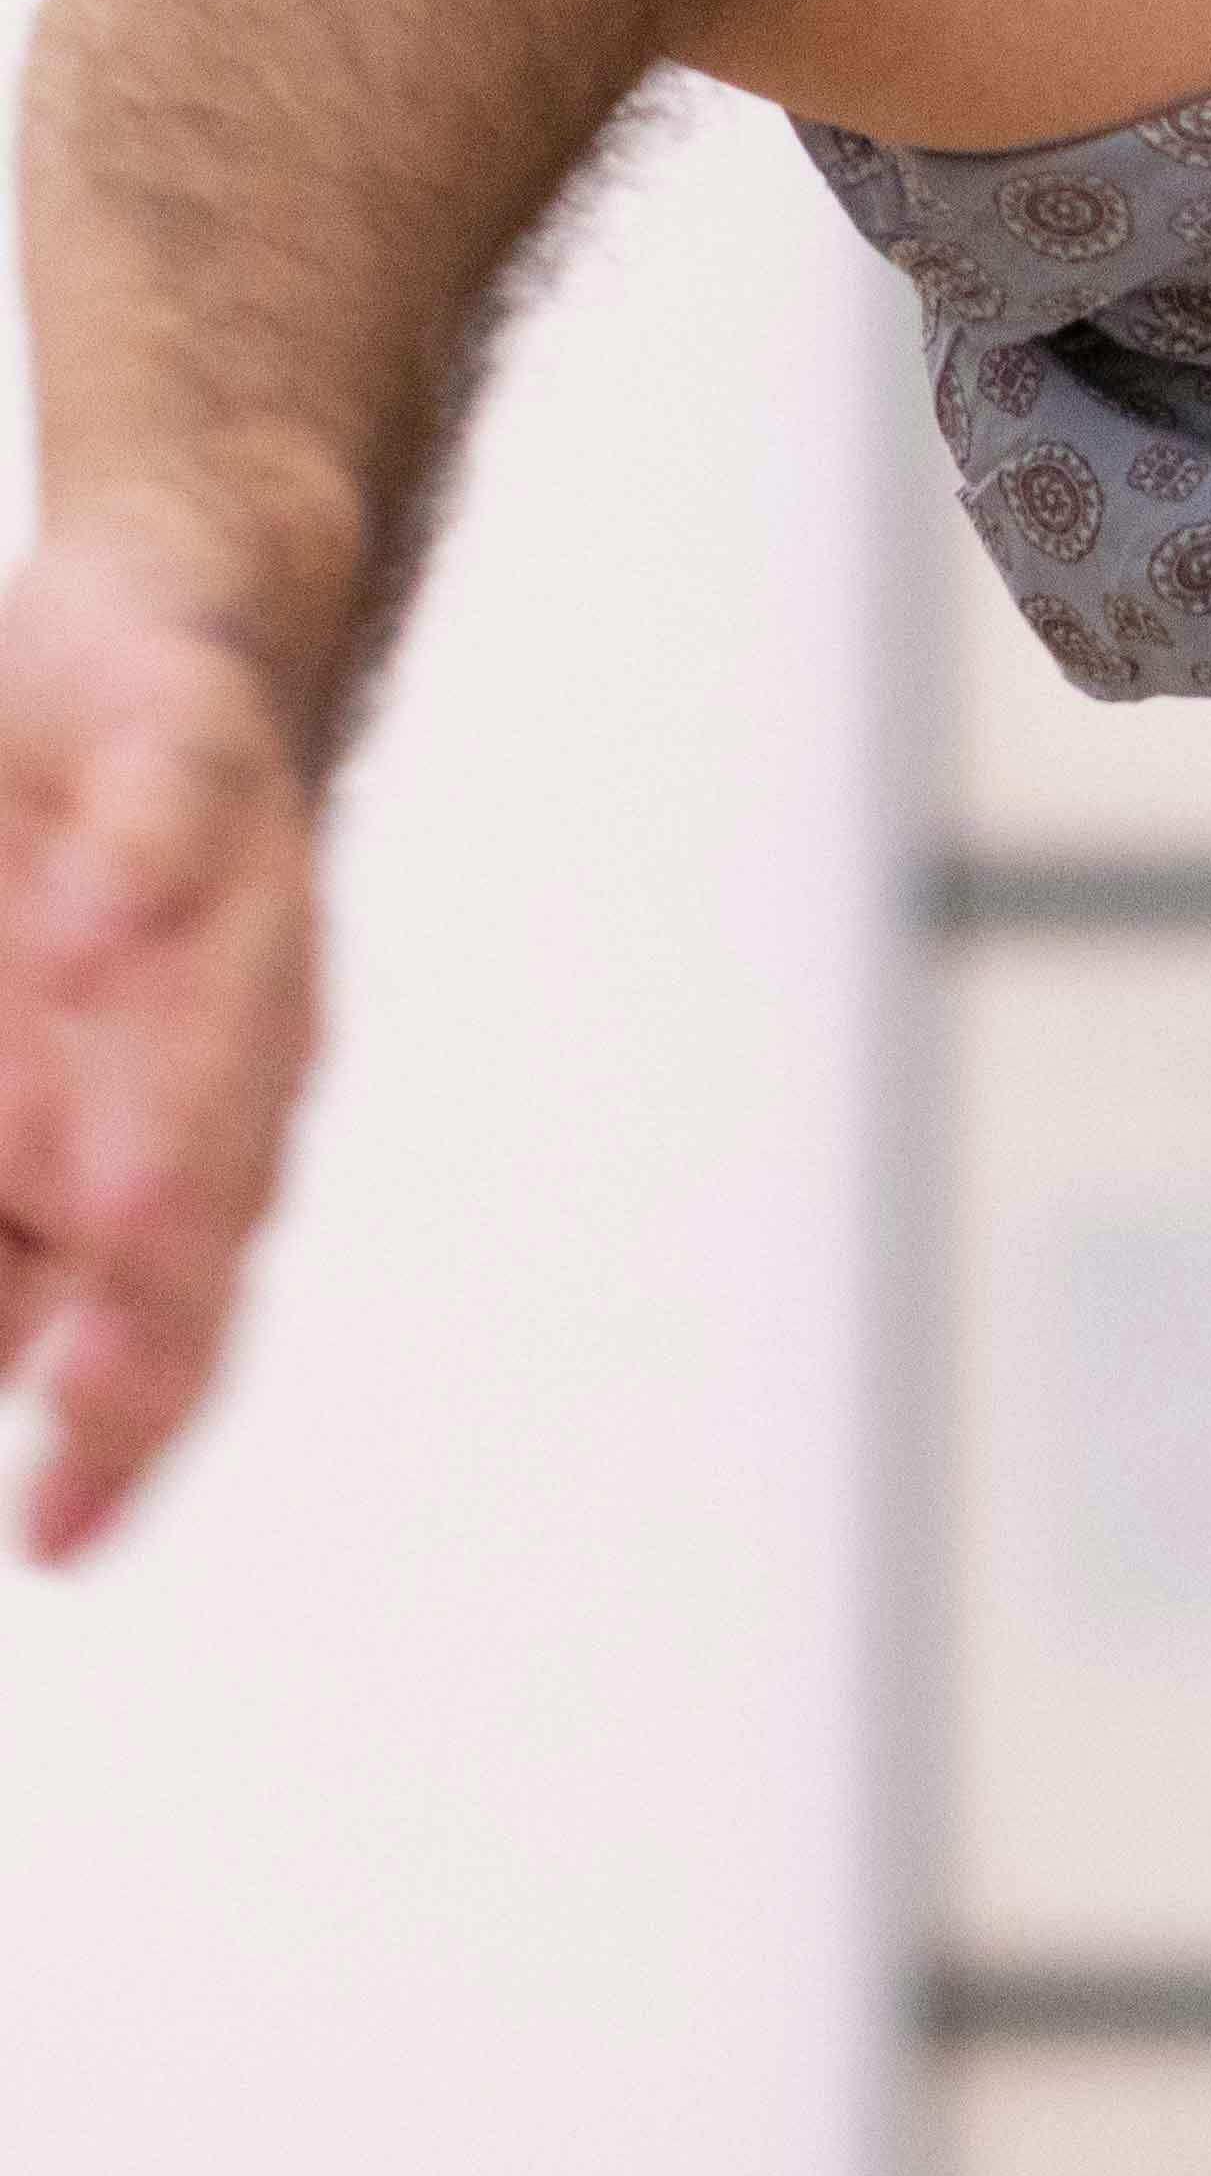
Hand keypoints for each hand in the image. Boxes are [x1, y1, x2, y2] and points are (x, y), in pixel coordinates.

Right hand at [0, 508, 325, 1565]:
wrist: (167, 641)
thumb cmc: (76, 888)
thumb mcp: (40, 1079)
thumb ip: (31, 1230)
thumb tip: (23, 1347)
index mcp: (181, 1121)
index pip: (174, 1299)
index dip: (127, 1421)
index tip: (58, 1534)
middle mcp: (222, 1021)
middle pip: (200, 1184)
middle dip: (148, 1305)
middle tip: (90, 1411)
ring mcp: (221, 882)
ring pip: (197, 1014)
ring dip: (152, 1111)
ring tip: (113, 1209)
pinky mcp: (184, 738)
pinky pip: (175, 812)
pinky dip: (140, 879)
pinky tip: (93, 941)